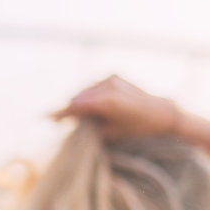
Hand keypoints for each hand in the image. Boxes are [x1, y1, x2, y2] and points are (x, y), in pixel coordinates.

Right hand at [52, 75, 181, 138]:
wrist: (161, 111)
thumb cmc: (137, 127)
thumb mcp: (111, 132)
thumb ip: (90, 125)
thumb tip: (73, 122)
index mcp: (107, 102)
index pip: (76, 106)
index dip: (61, 112)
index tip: (48, 118)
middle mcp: (108, 86)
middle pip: (78, 97)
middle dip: (69, 108)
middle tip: (58, 119)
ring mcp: (110, 79)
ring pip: (85, 90)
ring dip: (78, 100)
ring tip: (72, 113)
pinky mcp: (113, 76)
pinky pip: (94, 85)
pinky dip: (88, 94)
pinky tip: (87, 104)